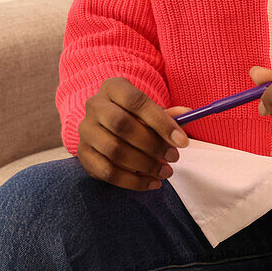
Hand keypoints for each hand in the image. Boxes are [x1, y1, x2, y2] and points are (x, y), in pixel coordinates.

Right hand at [77, 77, 191, 190]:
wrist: (105, 125)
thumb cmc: (134, 116)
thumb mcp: (150, 111)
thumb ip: (168, 115)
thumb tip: (187, 114)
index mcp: (113, 88)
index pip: (136, 101)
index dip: (161, 122)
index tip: (182, 141)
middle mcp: (95, 106)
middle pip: (122, 125)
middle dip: (152, 145)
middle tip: (174, 158)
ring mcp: (86, 131)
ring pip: (114, 150)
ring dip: (145, 165)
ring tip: (165, 172)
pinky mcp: (83, 155)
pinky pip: (107, 172)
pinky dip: (133, 181)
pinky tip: (151, 183)